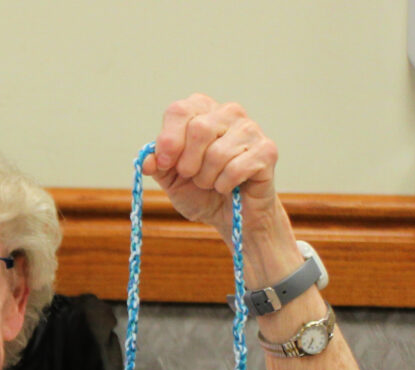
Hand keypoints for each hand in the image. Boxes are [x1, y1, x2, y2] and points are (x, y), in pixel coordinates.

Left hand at [141, 94, 283, 242]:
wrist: (229, 215)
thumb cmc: (200, 192)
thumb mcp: (171, 179)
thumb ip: (158, 166)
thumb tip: (147, 160)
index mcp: (201, 111)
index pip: (179, 110)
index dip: (169, 140)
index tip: (166, 164)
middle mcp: (228, 113)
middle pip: (199, 128)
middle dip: (188, 164)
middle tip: (192, 176)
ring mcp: (250, 129)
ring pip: (217, 153)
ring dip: (207, 178)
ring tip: (212, 182)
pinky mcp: (267, 150)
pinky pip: (235, 168)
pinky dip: (225, 185)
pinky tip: (229, 186)